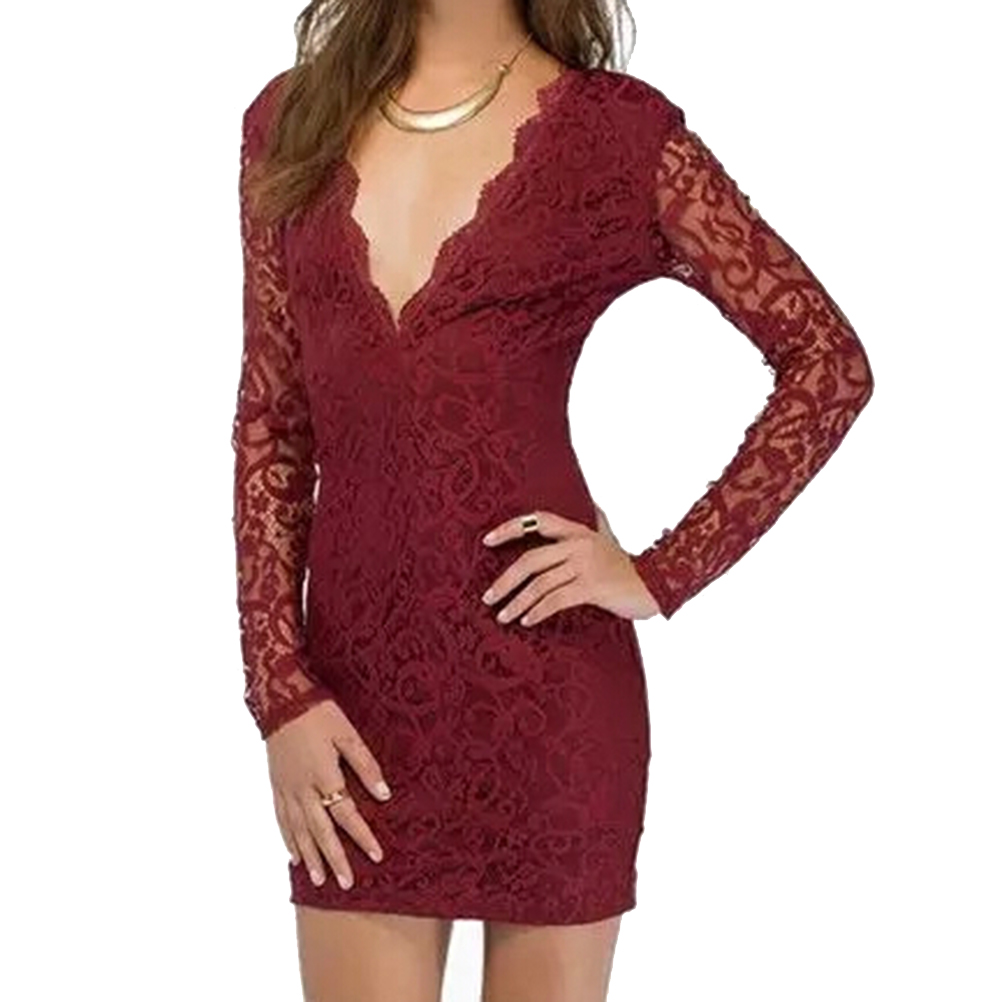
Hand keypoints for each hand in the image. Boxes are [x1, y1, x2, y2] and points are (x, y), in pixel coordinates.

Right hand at [266, 700, 392, 889]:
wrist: (281, 700)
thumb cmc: (319, 714)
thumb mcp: (348, 733)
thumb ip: (365, 764)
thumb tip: (384, 794)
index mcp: (324, 775)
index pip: (346, 814)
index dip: (362, 836)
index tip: (377, 856)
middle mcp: (303, 789)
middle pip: (321, 831)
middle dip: (335, 858)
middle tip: (346, 884)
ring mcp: (286, 789)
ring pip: (299, 831)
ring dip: (311, 857)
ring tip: (321, 879)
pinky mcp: (276, 786)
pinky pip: (281, 820)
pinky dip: (288, 841)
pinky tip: (294, 857)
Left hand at [480, 505, 659, 624]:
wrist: (657, 585)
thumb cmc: (628, 567)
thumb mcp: (610, 538)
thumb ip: (598, 522)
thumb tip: (593, 503)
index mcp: (579, 531)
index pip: (538, 521)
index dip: (511, 528)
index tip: (487, 540)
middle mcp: (579, 545)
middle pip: (531, 559)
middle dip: (505, 580)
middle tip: (487, 597)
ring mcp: (586, 566)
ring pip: (540, 584)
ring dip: (517, 602)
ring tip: (502, 616)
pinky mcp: (593, 587)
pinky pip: (557, 600)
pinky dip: (538, 611)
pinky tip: (526, 621)